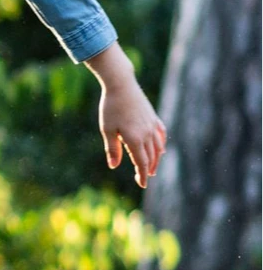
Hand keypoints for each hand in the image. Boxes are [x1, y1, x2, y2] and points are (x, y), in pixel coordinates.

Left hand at [85, 43, 165, 188]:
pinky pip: (161, 134)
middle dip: (148, 169)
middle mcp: (147, 134)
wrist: (121, 85)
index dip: (142, 175)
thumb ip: (112, 149)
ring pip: (158, 147)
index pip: (141, 162)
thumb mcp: (107, 130)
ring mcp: (152, 125)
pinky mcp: (153, 117)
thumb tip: (114, 166)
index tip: (142, 185)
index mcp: (135, 139)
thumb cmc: (110, 108)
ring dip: (155, 159)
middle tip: (144, 178)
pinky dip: (161, 144)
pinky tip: (160, 148)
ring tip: (151, 167)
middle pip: (150, 157)